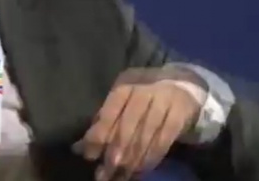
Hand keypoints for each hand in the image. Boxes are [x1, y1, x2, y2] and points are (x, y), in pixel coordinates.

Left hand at [73, 68, 202, 180]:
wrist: (180, 87)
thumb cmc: (141, 98)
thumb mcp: (120, 104)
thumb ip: (101, 124)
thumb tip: (78, 148)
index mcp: (123, 89)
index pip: (108, 115)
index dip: (97, 137)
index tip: (90, 156)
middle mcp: (142, 94)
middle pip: (126, 129)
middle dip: (114, 154)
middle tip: (105, 174)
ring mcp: (162, 104)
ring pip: (144, 138)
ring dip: (132, 161)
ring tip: (121, 176)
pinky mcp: (178, 116)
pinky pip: (163, 142)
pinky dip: (151, 158)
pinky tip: (140, 170)